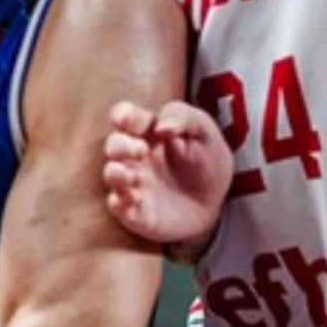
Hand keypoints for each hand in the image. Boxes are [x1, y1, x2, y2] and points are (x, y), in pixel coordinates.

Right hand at [101, 100, 232, 252]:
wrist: (215, 202)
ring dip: (116, 173)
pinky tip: (135, 200)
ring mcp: (132, 184)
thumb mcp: (204, 131)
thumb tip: (160, 127)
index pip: (126, 116)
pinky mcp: (135, 211)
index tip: (129, 120)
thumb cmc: (206, 160)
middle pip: (114, 145)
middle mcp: (135, 156)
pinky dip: (121, 203)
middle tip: (141, 150)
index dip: (123, 115)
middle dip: (120, 145)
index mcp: (148, 131)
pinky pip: (118, 206)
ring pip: (111, 174)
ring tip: (133, 177)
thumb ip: (183, 117)